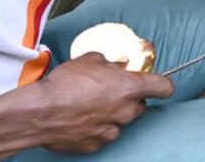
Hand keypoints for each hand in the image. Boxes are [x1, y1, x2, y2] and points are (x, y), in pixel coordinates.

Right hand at [32, 53, 173, 153]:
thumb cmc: (65, 83)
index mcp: (130, 87)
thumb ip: (110, 63)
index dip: (163, 85)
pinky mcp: (97, 144)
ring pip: (121, 122)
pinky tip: (81, 120)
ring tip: (90, 106)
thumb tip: (117, 65)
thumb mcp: (90, 60)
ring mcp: (112, 130)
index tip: (158, 84)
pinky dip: (97, 129)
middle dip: (130, 100)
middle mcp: (126, 111)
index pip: (165, 87)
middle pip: (140, 106)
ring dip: (113, 115)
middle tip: (110, 92)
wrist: (39, 112)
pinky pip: (103, 135)